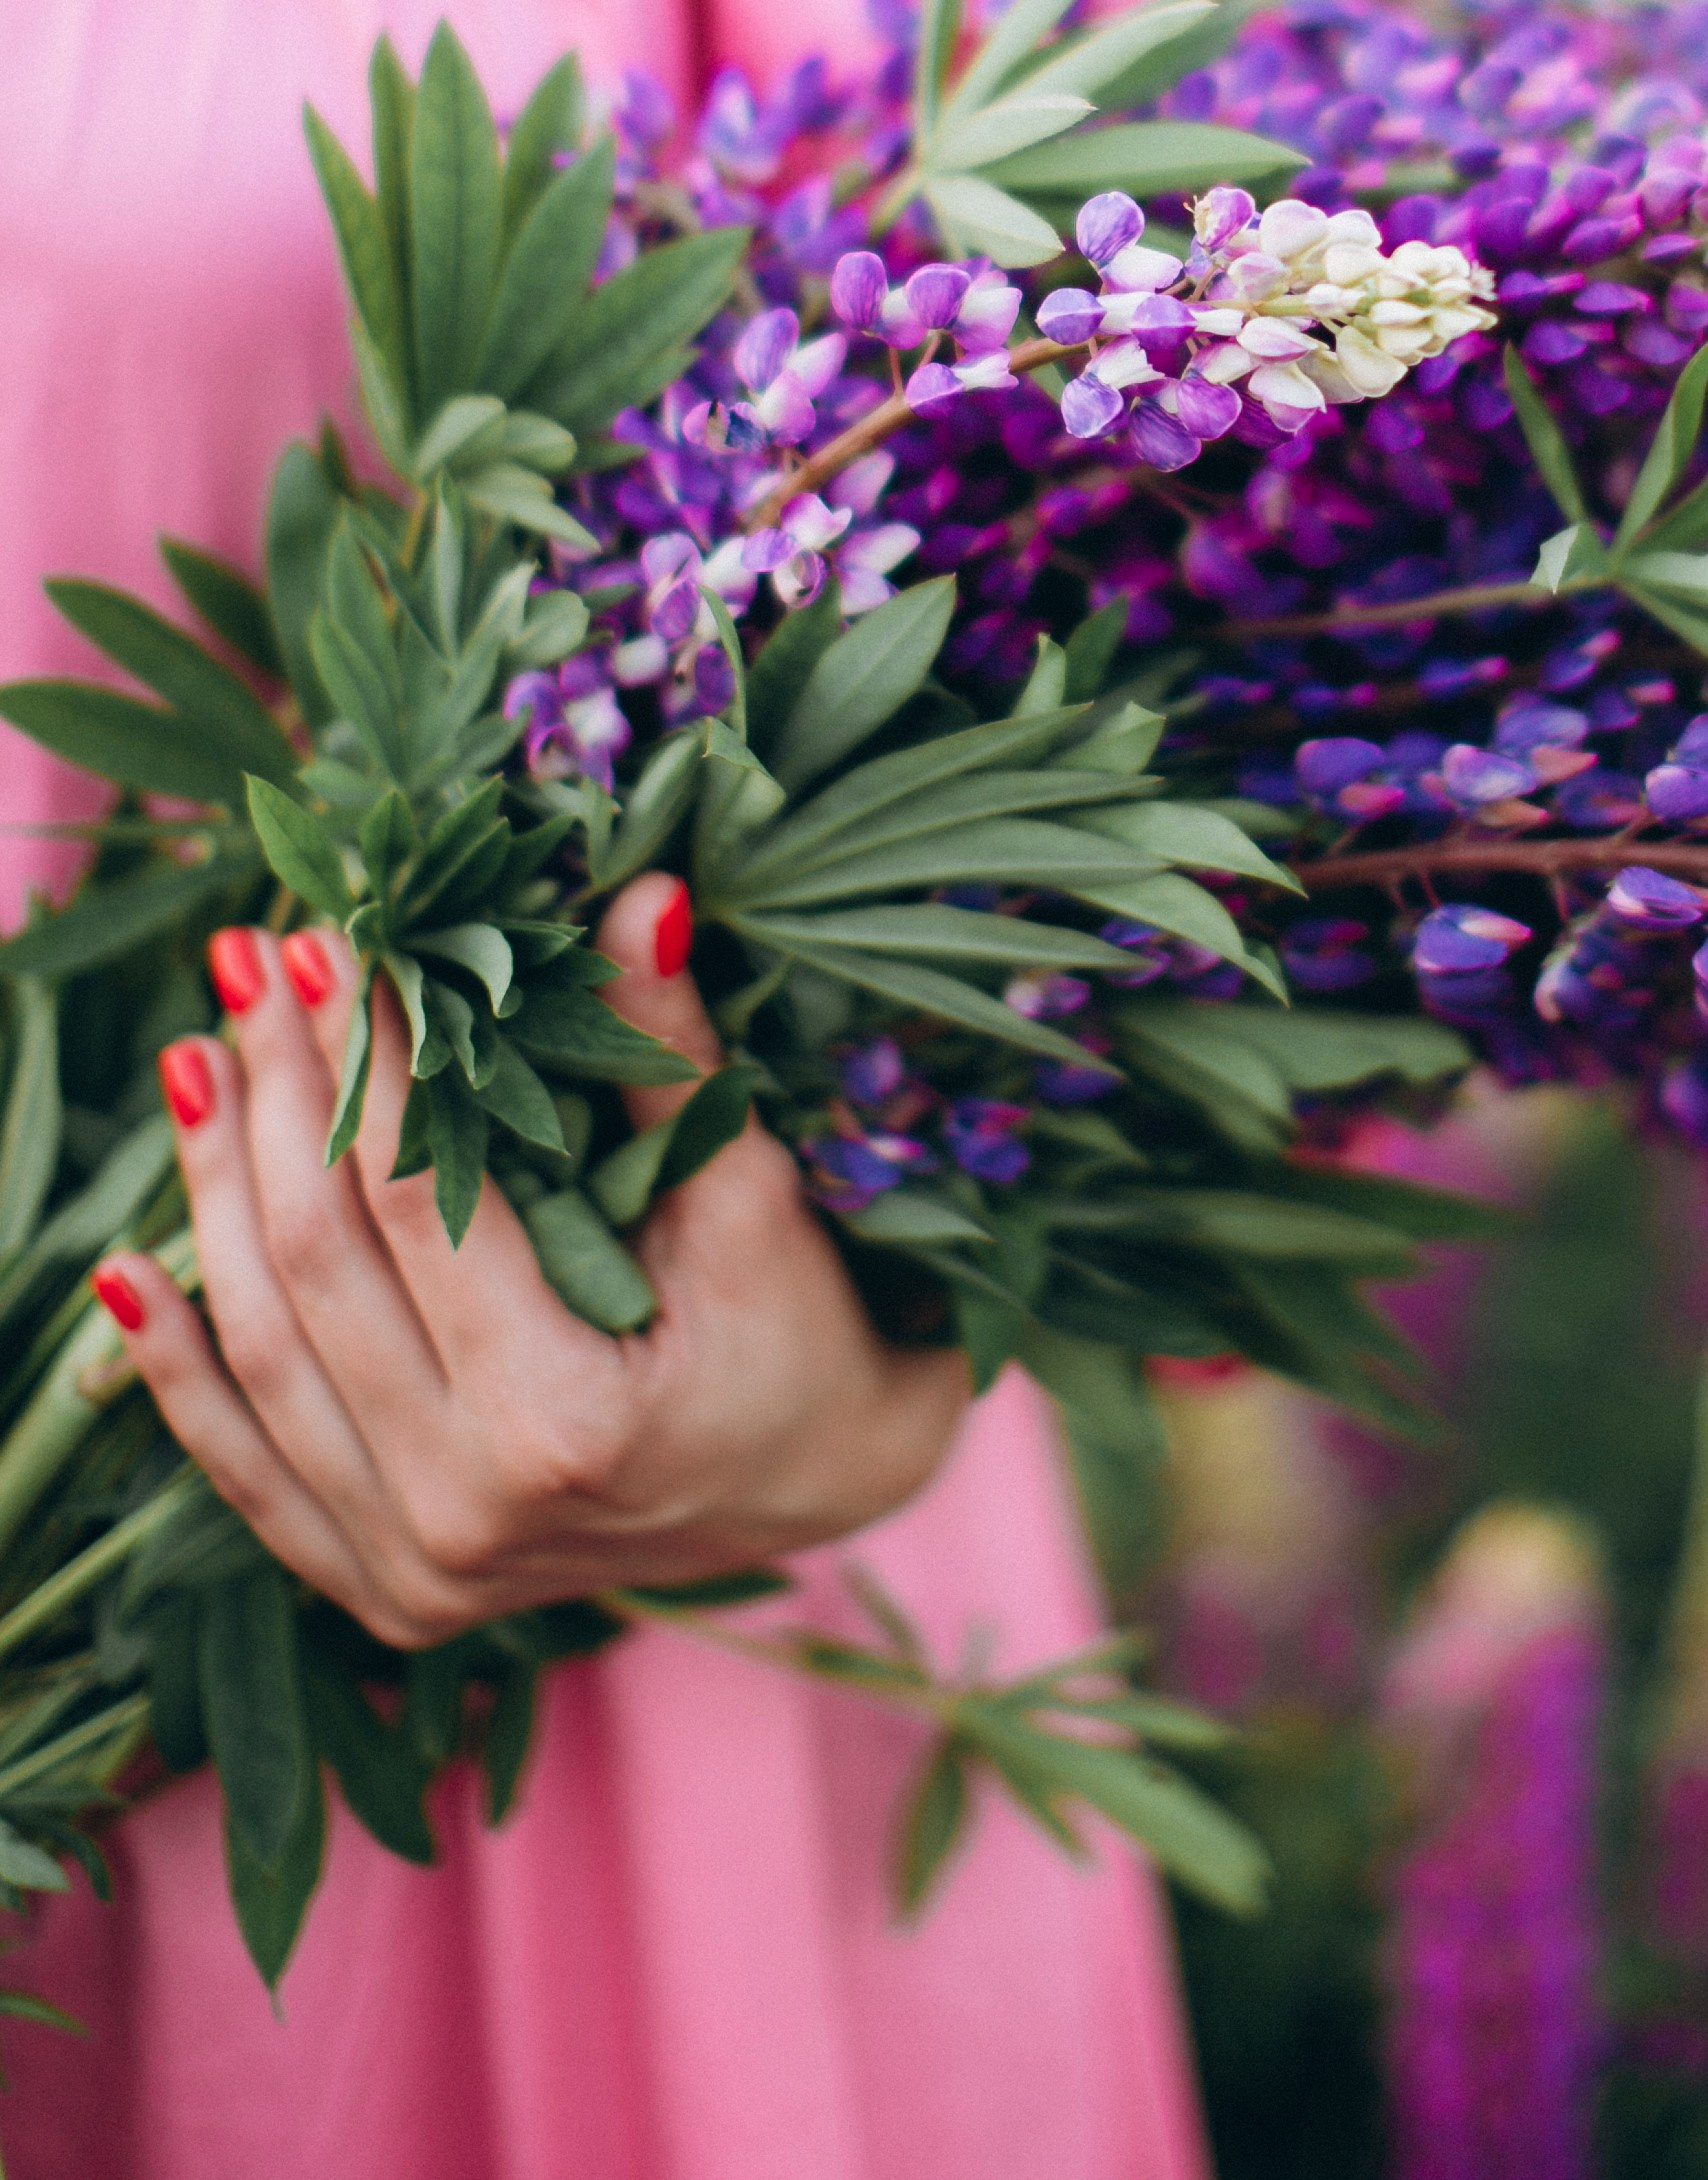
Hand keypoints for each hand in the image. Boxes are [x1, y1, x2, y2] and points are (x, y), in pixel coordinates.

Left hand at [96, 884, 969, 1647]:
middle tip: (256, 961)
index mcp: (562, 1425)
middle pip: (317, 1270)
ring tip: (200, 1056)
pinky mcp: (377, 1586)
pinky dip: (176, 1368)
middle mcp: (463, 1515)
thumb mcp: (750, 1196)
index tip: (337, 939)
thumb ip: (672, 1058)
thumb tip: (642, 895)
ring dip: (213, 1195)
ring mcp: (408, 1566)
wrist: (811, 1487)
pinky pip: (244, 1469)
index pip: (418, 1203)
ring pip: (260, 1355)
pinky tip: (123, 1269)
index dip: (367, 1064)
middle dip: (278, 1098)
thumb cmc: (802, 1332)